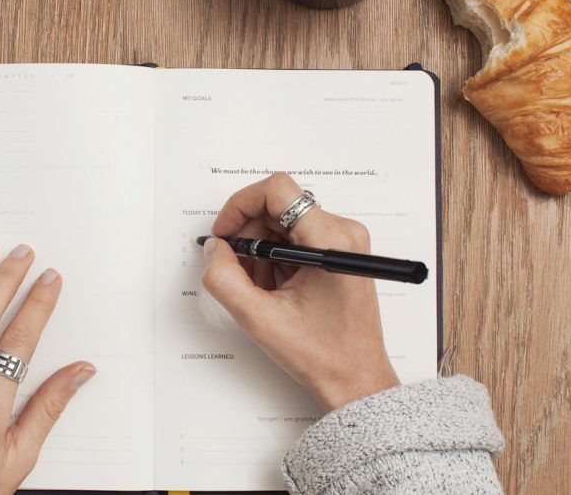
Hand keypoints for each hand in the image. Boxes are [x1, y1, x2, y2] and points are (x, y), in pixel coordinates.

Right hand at [202, 173, 399, 410]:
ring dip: (262, 250)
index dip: (241, 205)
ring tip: (261, 288)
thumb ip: (225, 278)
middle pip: (278, 206)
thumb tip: (215, 248)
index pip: (277, 190)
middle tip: (236, 269)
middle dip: (249, 235)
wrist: (355, 379)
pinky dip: (276, 258)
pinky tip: (275, 290)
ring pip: (285, 223)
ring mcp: (344, 242)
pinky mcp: (340, 253)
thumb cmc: (323, 354)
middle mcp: (343, 232)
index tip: (225, 233)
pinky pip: (297, 238)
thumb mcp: (260, 319)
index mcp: (330, 240)